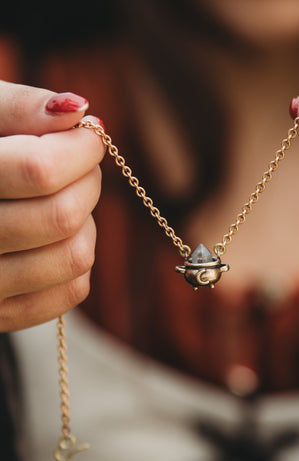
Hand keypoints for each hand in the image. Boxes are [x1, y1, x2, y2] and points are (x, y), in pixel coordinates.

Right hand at [0, 80, 104, 329]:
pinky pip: (72, 291)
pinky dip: (78, 259)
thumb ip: (19, 107)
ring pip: (74, 257)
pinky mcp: (4, 314)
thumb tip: (78, 110)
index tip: (88, 135)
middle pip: (62, 216)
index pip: (39, 171)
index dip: (79, 149)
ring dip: (85, 221)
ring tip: (63, 199)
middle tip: (76, 165)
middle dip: (87, 181)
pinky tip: (56, 236)